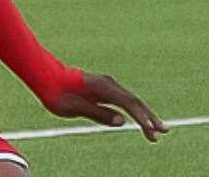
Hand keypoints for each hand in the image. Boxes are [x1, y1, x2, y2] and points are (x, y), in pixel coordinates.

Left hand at [48, 72, 168, 141]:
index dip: (142, 117)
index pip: (128, 103)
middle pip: (134, 101)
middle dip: (149, 117)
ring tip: (157, 130)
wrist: (45, 77)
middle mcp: (107, 83)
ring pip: (130, 101)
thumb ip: (98, 113)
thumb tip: (122, 121)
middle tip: (164, 132)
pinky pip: (122, 101)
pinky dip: (133, 111)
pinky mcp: (103, 89)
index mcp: (101, 87)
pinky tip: (140, 120)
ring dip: (144, 115)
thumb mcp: (74, 108)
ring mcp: (106, 85)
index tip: (152, 131)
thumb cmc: (57, 93)